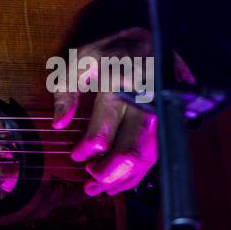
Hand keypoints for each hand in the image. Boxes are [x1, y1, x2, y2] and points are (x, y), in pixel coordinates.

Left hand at [50, 27, 187, 197]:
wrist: (152, 40)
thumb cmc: (111, 52)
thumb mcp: (81, 60)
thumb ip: (66, 90)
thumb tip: (59, 123)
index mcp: (117, 86)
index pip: (102, 132)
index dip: (86, 150)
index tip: (76, 156)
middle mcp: (143, 102)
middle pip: (130, 151)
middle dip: (108, 174)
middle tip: (90, 184)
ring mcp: (162, 113)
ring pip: (148, 157)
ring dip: (126, 178)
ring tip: (106, 189)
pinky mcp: (172, 119)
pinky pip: (158, 151)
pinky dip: (141, 169)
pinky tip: (125, 178)